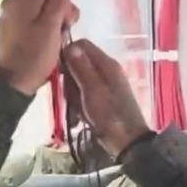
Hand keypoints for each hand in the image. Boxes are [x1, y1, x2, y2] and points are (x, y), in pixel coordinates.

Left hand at [0, 0, 79, 95]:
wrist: (15, 82)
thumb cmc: (35, 54)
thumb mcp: (52, 28)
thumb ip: (58, 4)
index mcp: (21, 0)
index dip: (65, 3)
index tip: (68, 22)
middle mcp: (13, 4)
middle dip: (60, 13)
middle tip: (65, 32)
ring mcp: (11, 18)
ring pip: (41, 11)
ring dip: (54, 23)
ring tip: (57, 41)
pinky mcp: (12, 31)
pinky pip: (33, 22)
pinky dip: (43, 30)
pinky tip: (47, 44)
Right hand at [62, 39, 151, 156]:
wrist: (126, 142)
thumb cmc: (110, 114)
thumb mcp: (92, 90)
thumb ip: (81, 68)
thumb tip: (70, 45)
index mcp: (107, 64)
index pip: (82, 44)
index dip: (67, 54)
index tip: (59, 71)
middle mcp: (106, 71)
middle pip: (77, 63)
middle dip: (69, 80)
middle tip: (70, 95)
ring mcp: (104, 85)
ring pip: (77, 81)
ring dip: (73, 95)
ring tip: (78, 109)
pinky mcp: (101, 99)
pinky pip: (82, 95)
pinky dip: (79, 105)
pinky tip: (80, 117)